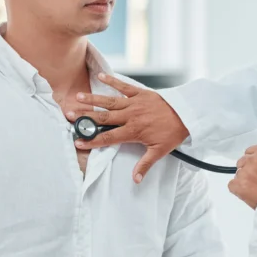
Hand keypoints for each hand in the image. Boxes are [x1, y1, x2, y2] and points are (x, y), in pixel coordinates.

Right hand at [65, 74, 188, 183]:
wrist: (187, 114)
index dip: (92, 140)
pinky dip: (112, 80)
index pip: (108, 137)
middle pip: (103, 117)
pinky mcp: (140, 93)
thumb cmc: (172, 133)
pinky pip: (124, 86)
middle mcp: (130, 116)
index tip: (78, 142)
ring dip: (93, 99)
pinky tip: (100, 76)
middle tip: (69, 115)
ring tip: (78, 97)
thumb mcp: (159, 152)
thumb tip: (135, 180)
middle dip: (85, 117)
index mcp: (133, 131)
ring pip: (109, 101)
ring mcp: (134, 103)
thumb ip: (144, 165)